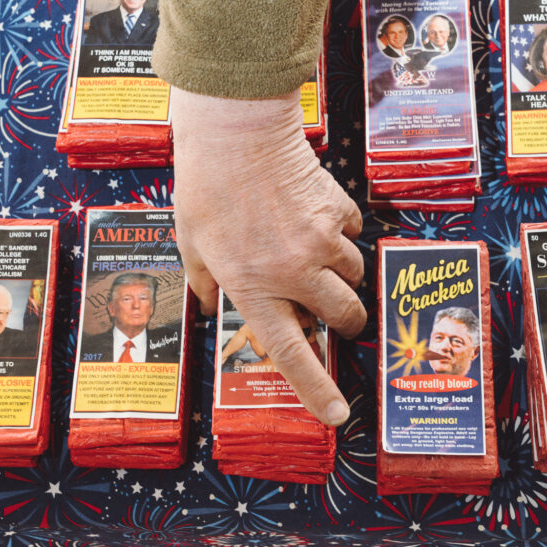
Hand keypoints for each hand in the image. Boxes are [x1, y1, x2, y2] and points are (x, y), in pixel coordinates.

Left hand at [171, 86, 364, 425]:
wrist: (235, 131)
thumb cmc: (206, 187)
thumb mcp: (192, 244)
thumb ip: (206, 283)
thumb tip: (213, 306)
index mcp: (254, 288)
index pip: (293, 354)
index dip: (318, 390)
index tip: (338, 415)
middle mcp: (294, 272)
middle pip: (345, 317)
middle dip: (344, 321)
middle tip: (330, 312)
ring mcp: (320, 242)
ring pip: (354, 276)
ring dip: (341, 275)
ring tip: (314, 254)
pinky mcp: (337, 210)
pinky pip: (353, 235)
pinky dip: (341, 235)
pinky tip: (315, 219)